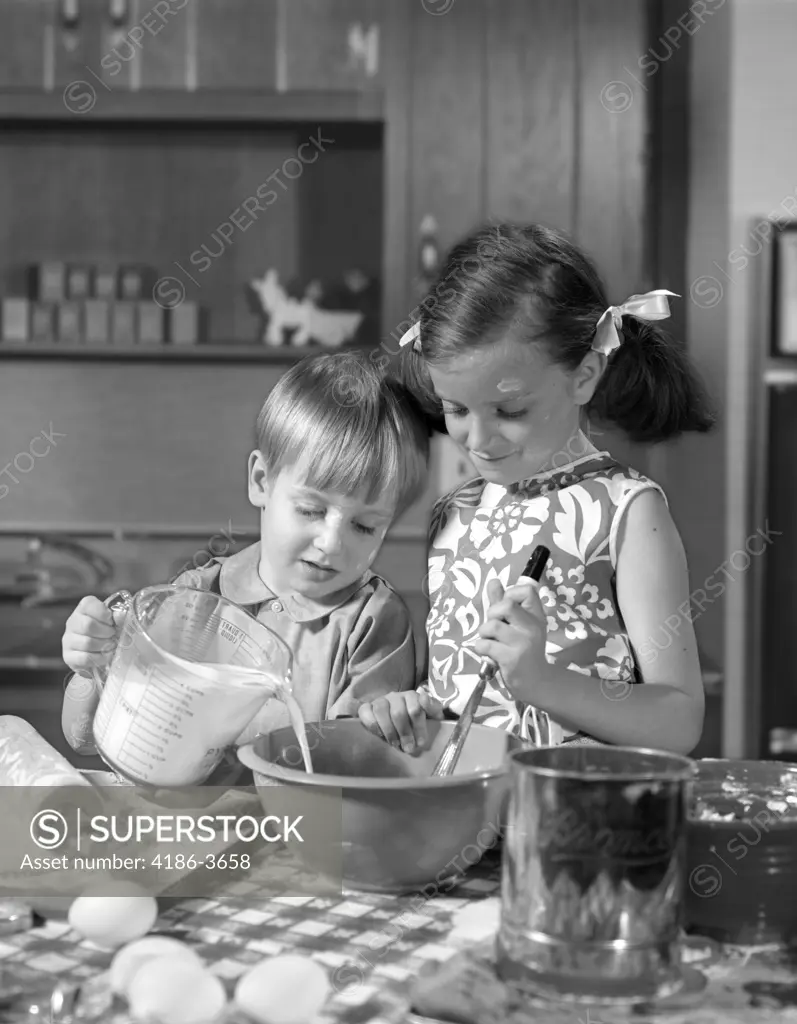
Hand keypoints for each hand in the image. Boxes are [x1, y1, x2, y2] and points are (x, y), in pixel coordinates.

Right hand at [61, 596, 119, 678]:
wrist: (98, 654)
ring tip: (111, 646)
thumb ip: (119, 617)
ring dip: (104, 646)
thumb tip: (121, 615)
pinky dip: (100, 658)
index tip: (112, 621)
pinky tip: (106, 656)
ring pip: (87, 643)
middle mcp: (72, 622)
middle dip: (106, 632)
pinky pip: (85, 658)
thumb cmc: (107, 633)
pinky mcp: (68, 656)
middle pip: (88, 625)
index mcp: (83, 609)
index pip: (89, 604)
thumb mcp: (115, 622)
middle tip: (113, 635)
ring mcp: (68, 640)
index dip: (104, 613)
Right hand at [358, 690, 443, 753]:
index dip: (419, 727)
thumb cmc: (417, 720)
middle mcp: (396, 696)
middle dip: (404, 733)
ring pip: (381, 711)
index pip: (415, 709)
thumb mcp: (431, 715)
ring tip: (395, 744)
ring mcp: (380, 700)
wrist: (400, 720)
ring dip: (389, 731)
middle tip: (409, 748)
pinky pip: (365, 712)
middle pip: (398, 713)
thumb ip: (433, 708)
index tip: (421, 742)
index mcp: (412, 696)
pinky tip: (379, 735)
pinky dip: (372, 725)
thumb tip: (424, 699)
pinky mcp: (367, 707)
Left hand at [472, 578, 548, 701]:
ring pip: (491, 626)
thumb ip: (503, 603)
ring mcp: (522, 643)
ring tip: (492, 642)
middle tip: (495, 627)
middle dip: (492, 614)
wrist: (536, 682)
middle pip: (505, 605)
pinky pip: (485, 644)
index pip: (526, 590)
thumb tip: (493, 581)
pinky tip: (490, 654)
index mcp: (536, 615)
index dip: (510, 594)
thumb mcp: (518, 624)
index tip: (507, 610)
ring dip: (484, 634)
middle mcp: (532, 627)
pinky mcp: (511, 658)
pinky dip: (481, 648)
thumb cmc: (524, 650)